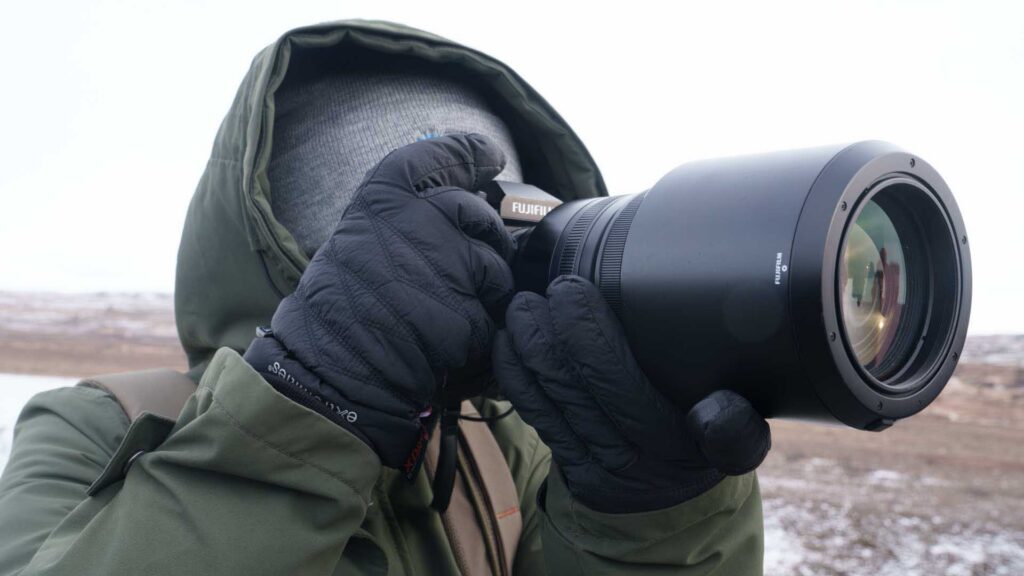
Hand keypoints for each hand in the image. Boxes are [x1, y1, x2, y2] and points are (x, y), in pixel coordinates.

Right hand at [244, 134, 514, 471]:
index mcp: (385, 196)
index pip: (444, 154)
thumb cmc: (337, 305)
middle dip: (484, 234)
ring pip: (495, 266)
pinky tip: (448, 337)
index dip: (471, 151)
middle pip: (480, 213)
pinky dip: (479, 329)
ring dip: (485, 287)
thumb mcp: (357, 237)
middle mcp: (422, 219)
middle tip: (469, 257)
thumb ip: (402, 215)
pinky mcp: (468, 311)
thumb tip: (452, 198)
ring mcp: (450, 265)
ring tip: (449, 307)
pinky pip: (492, 314)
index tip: (490, 156)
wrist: (331, 366)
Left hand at [493, 275, 770, 512]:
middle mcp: (626, 461)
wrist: (682, 508)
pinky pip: (535, 417)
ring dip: (523, 350)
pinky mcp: (570, 468)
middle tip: (532, 294)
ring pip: (545, 399)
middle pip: (570, 385)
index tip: (568, 288)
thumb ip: (736, 429)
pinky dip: (515, 378)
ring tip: (517, 311)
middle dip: (542, 332)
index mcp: (670, 445)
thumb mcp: (739, 443)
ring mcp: (592, 467)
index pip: (613, 379)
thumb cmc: (708, 449)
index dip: (583, 330)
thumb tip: (719, 410)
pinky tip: (506, 346)